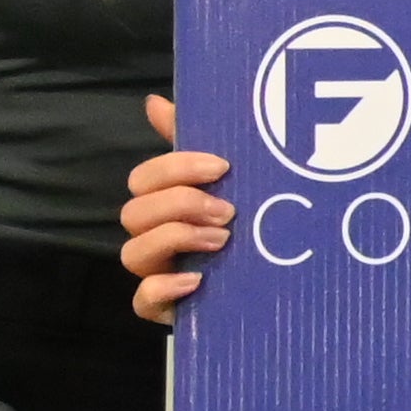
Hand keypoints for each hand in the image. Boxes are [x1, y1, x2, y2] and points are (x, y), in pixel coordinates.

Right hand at [128, 91, 230, 324]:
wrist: (278, 284)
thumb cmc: (248, 226)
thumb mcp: (230, 182)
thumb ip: (194, 140)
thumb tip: (154, 101)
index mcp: (164, 204)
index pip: (143, 179)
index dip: (175, 168)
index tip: (222, 167)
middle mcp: (153, 237)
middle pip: (133, 214)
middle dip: (180, 205)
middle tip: (228, 211)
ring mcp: (156, 274)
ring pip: (132, 253)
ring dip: (175, 239)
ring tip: (222, 240)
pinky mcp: (164, 309)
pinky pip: (141, 301)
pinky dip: (163, 288)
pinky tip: (196, 280)